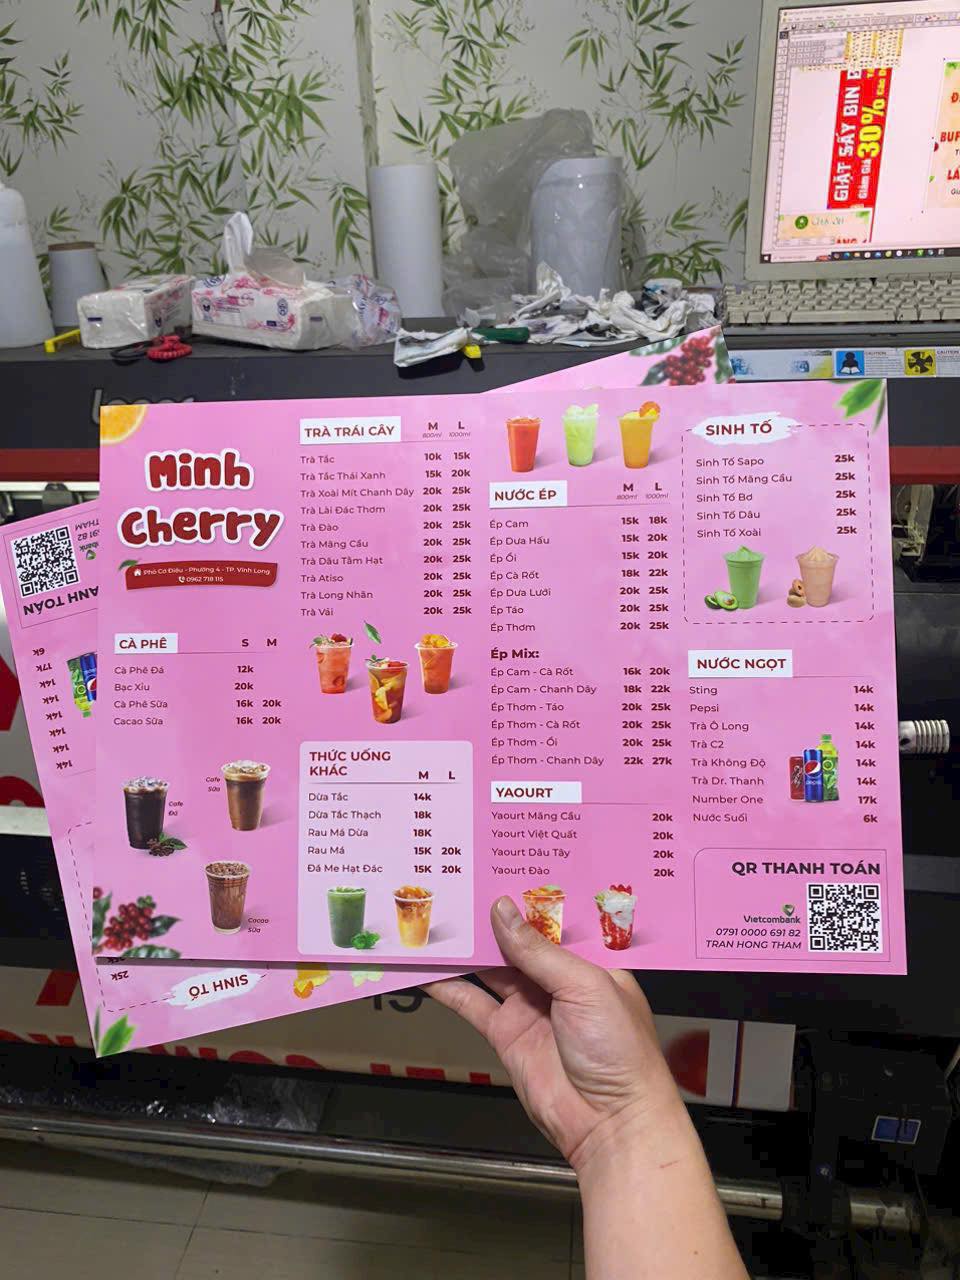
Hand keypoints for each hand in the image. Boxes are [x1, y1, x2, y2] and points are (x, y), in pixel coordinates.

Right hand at [424, 895, 682, 1176]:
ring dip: (464, 949)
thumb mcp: (585, 986)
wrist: (609, 1124)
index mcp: (590, 961)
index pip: (552, 921)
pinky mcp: (507, 1035)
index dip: (526, 898)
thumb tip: (502, 910)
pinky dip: (448, 987)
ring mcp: (530, 1007)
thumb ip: (538, 951)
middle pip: (516, 942)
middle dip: (488, 919)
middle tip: (454, 886)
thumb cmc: (619, 1050)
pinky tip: (425, 969)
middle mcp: (559, 981)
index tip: (496, 868)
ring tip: (431, 919)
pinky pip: (472, 1004)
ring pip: (490, 968)